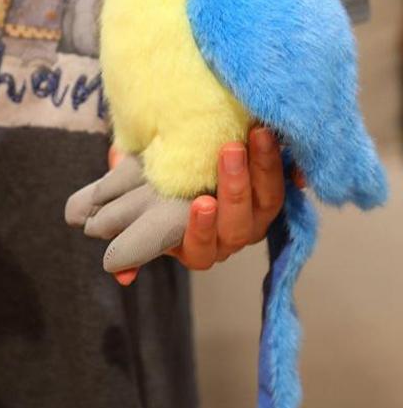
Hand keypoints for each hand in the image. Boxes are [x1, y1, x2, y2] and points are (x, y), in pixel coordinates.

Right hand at [65, 127, 285, 282]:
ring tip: (255, 134)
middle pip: (239, 223)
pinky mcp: (275, 190)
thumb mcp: (137, 199)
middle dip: (235, 187)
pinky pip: (288, 181)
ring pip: (267, 201)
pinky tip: (275, 135)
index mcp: (196, 245)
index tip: (201, 202)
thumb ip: (124, 224)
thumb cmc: (160, 185)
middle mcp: (230, 236)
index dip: (203, 229)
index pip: (201, 247)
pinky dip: (286, 162)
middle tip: (227, 150)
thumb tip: (120, 273)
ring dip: (262, 167)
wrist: (190, 161)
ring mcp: (256, 215)